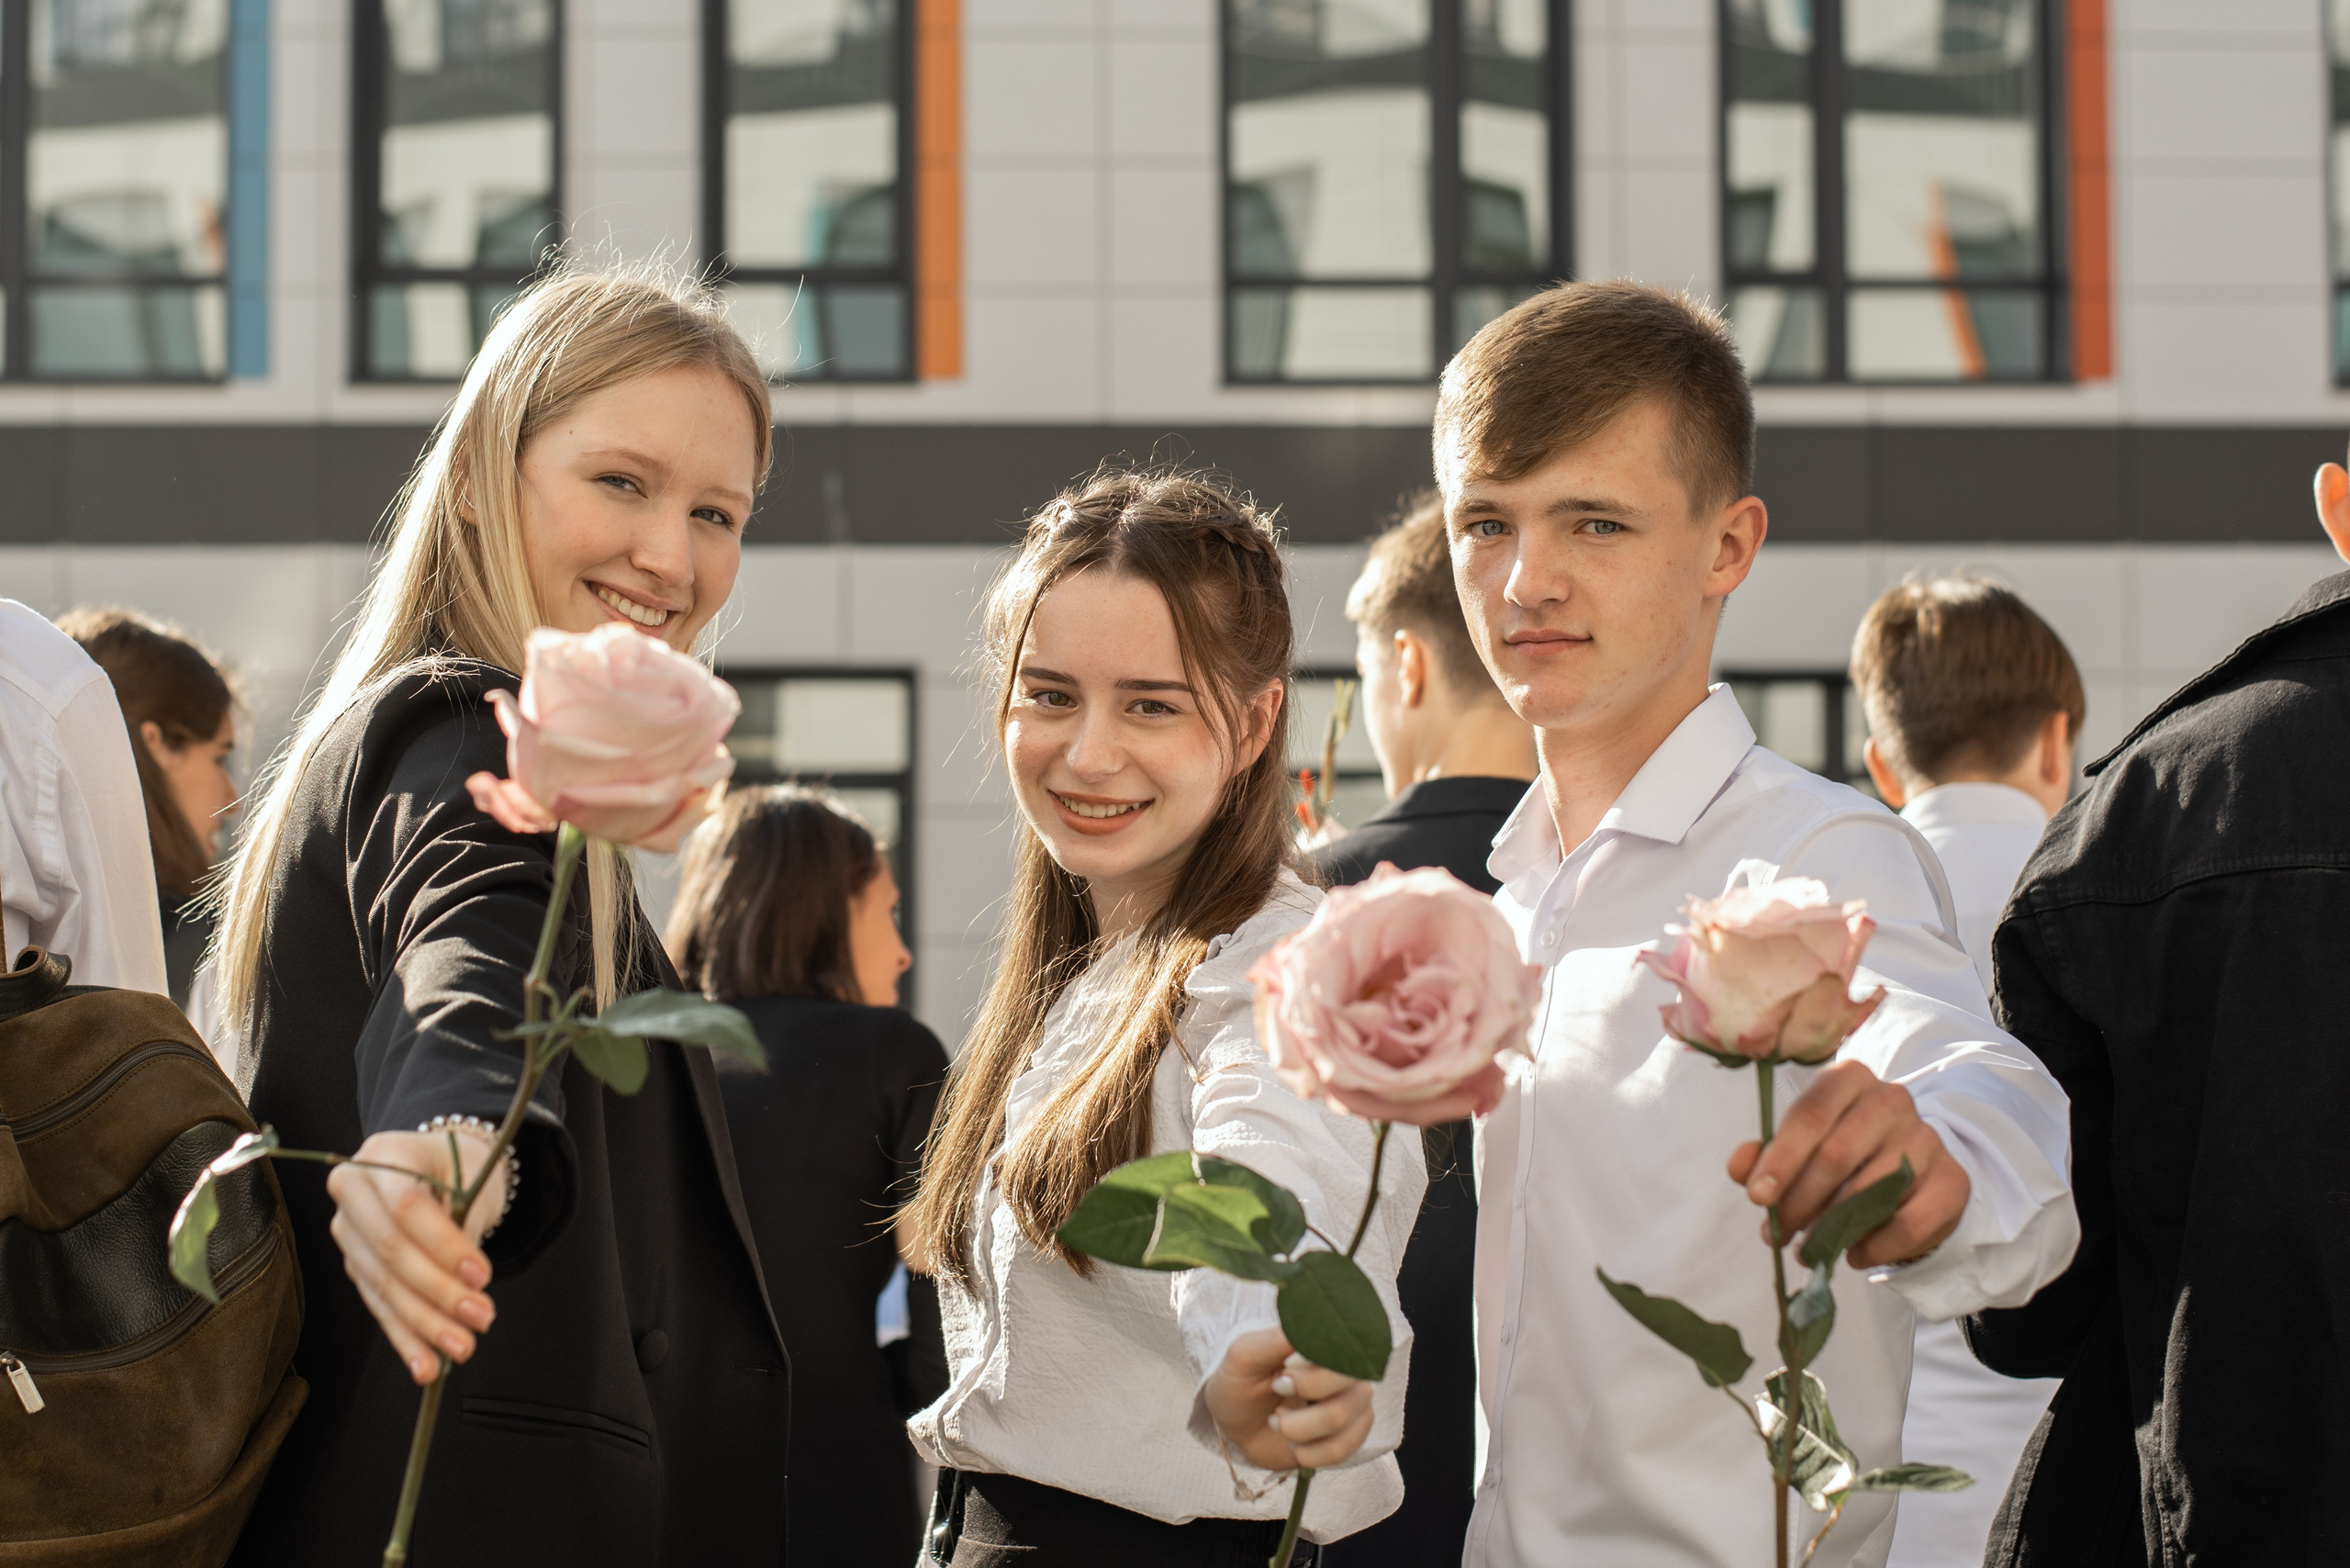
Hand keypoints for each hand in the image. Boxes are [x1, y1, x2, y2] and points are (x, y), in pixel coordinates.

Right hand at [326, 1128, 506, 1384]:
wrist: (439, 1165)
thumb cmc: (458, 1167)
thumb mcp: (471, 1177)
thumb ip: (463, 1225)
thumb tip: (467, 1287)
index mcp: (383, 1155)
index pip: (407, 1206)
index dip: (444, 1245)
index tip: (481, 1275)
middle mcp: (353, 1192)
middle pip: (391, 1251)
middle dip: (438, 1292)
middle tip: (480, 1317)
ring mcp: (348, 1232)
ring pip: (384, 1285)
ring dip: (424, 1324)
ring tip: (461, 1348)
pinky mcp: (355, 1265)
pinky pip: (379, 1306)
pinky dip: (406, 1338)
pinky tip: (425, 1365)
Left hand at [1205, 1327, 1374, 1471]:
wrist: (1236, 1422)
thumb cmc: (1240, 1380)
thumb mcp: (1245, 1355)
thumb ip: (1279, 1339)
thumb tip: (1313, 1328)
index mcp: (1325, 1341)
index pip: (1341, 1347)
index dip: (1310, 1368)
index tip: (1282, 1373)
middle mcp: (1346, 1369)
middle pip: (1348, 1385)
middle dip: (1300, 1396)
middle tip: (1277, 1394)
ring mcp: (1353, 1402)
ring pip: (1341, 1419)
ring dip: (1298, 1428)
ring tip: (1279, 1421)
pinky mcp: (1351, 1435)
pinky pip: (1342, 1450)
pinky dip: (1308, 1453)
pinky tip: (1294, 1443)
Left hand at [1726, 1060, 1970, 1268]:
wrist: (1908, 1170)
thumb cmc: (1838, 1152)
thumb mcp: (1796, 1146)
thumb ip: (1764, 1154)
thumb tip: (1741, 1168)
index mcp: (1848, 1079)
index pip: (1810, 1113)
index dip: (1781, 1158)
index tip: (1758, 1197)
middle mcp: (1892, 1100)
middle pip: (1837, 1154)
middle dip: (1799, 1202)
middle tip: (1776, 1234)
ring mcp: (1928, 1139)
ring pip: (1871, 1192)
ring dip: (1832, 1229)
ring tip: (1809, 1249)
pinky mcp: (1953, 1181)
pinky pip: (1909, 1224)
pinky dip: (1875, 1247)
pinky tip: (1854, 1253)